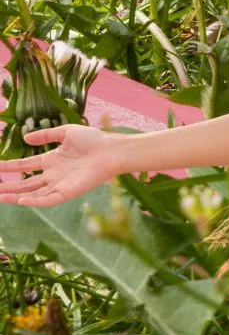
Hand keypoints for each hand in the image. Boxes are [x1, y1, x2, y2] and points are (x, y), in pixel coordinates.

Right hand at [0, 124, 120, 206]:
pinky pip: (48, 200)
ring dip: (15, 196)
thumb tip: (25, 138)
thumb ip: (46, 135)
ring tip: (0, 196)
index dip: (9, 167)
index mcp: (52, 160)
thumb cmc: (93, 140)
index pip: (25, 166)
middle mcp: (54, 174)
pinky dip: (34, 201)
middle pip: (25, 183)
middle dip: (8, 186)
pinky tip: (20, 200)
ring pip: (33, 193)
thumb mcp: (66, 132)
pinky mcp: (68, 192)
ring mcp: (60, 184)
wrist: (111, 150)